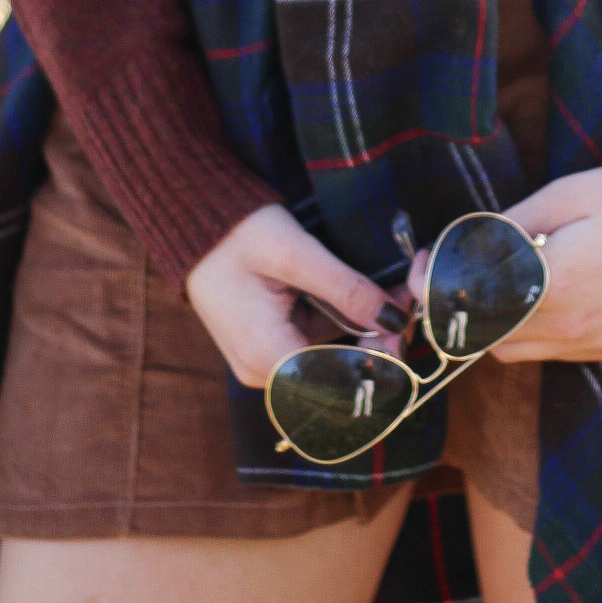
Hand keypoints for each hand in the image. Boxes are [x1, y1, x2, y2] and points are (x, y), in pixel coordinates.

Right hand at [185, 204, 408, 389]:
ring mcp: (265, 362)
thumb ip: (345, 288)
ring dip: (366, 331)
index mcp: (265, 357)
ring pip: (331, 359)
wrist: (192, 220)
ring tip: (399, 292)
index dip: (379, 359)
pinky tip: (370, 298)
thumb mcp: (295, 253)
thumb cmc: (236, 234)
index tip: (406, 325)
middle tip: (409, 301)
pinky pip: (315, 345)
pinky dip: (344, 324)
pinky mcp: (269, 346)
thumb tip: (394, 317)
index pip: (336, 381)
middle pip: (336, 373)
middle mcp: (264, 373)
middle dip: (378, 341)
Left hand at [409, 168, 601, 366]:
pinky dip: (536, 330)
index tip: (422, 265)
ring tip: (500, 279)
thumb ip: (509, 228)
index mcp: (554, 285)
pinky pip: (557, 351)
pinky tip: (544, 293)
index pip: (472, 305)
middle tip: (452, 271)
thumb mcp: (565, 196)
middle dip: (463, 308)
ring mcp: (596, 344)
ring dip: (497, 323)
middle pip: (488, 338)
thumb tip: (465, 246)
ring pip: (519, 352)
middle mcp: (573, 327)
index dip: (436, 288)